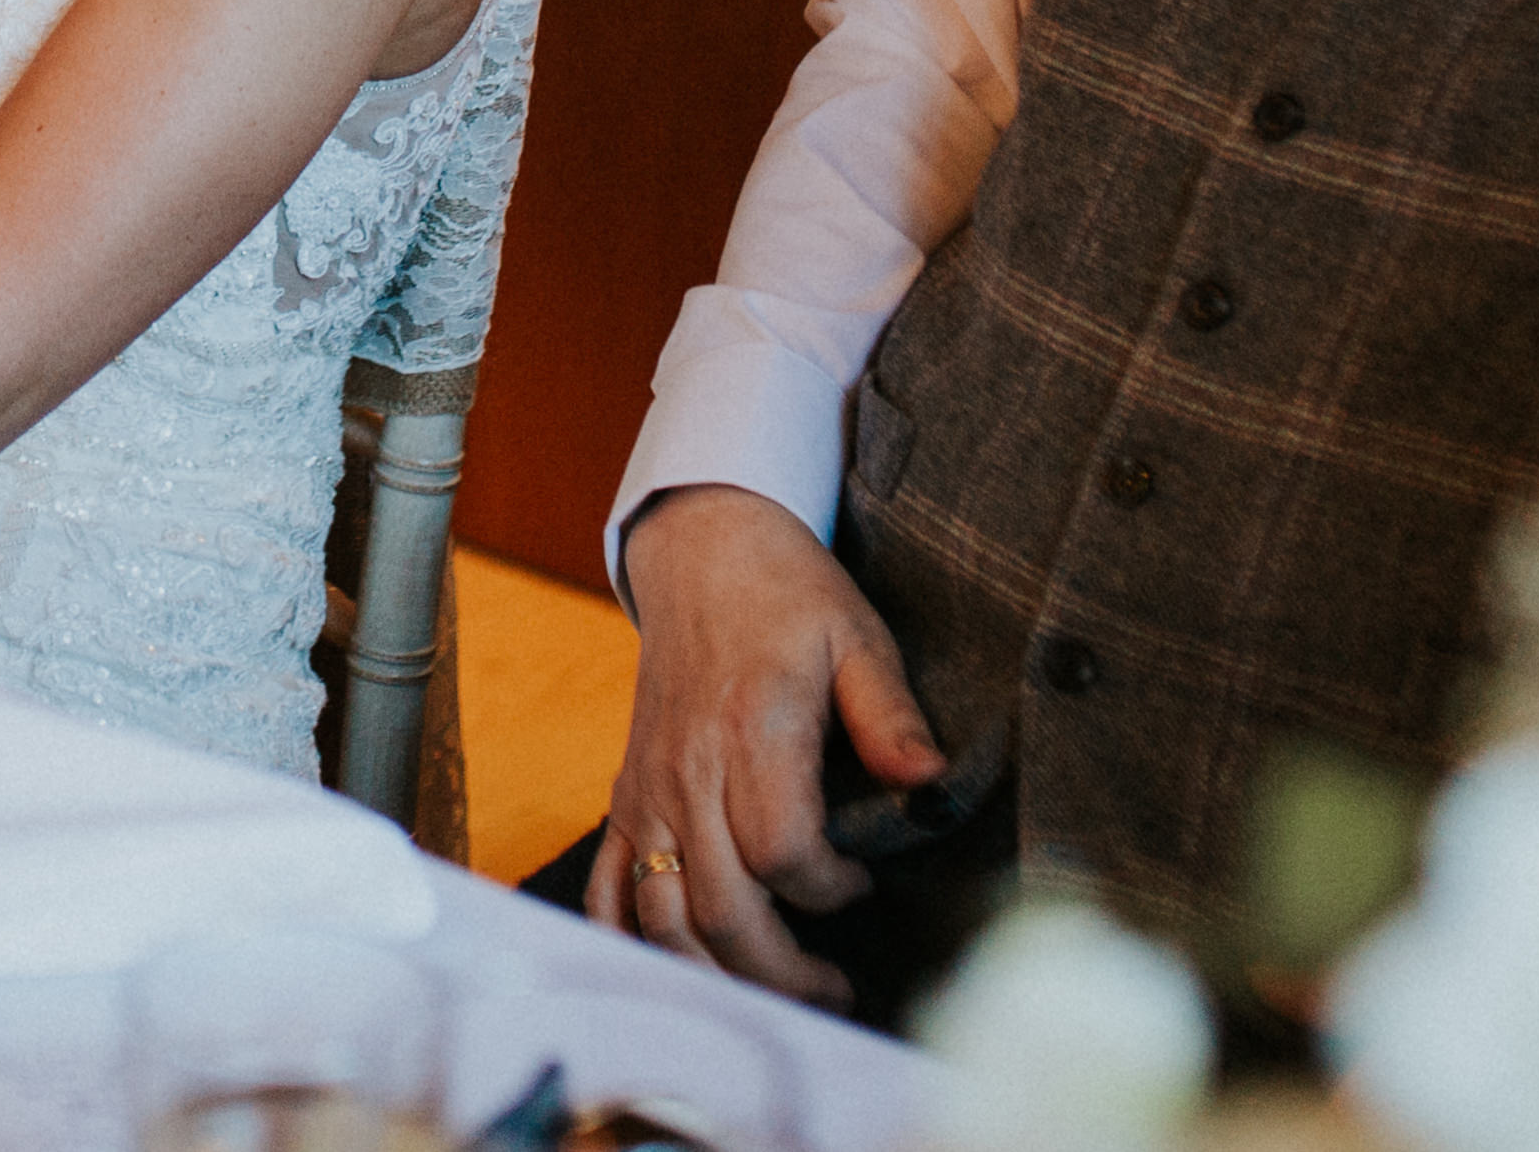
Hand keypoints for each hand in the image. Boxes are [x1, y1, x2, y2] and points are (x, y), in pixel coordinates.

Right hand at [590, 485, 943, 1004]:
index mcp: (751, 732)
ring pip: (662, 914)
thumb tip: (929, 784)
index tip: (864, 879)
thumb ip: (891, 716)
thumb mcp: (857, 637)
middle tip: (833, 988)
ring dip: (714, 970)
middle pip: (720, 907)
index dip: (830, 888)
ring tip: (773, 988)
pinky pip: (610, 885)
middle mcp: (689, 770)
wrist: (701, 551)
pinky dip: (632, 936)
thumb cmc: (787, 594)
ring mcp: (649, 788)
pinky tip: (680, 961)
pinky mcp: (627, 795)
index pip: (782, 852)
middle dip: (780, 969)